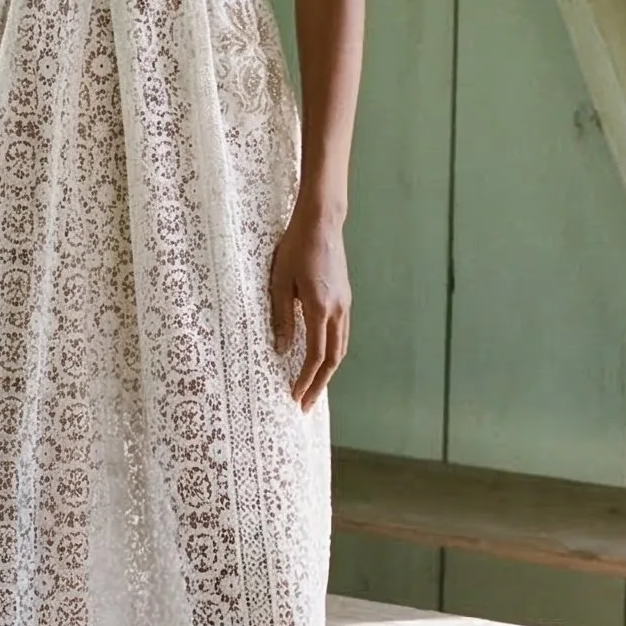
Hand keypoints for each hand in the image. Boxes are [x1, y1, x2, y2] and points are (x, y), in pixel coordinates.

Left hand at [269, 207, 349, 409]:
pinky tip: (322, 357)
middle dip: (320, 384)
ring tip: (315, 387)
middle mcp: (338, 309)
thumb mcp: (280, 282)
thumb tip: (282, 349)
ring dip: (329, 371)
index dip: (306, 379)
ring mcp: (345, 303)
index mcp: (320, 307)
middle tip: (307, 404)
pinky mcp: (345, 297)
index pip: (316, 355)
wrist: (321, 222)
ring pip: (342, 346)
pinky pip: (342, 332)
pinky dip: (333, 352)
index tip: (296, 396)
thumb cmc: (295, 247)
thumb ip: (281, 317)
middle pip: (335, 358)